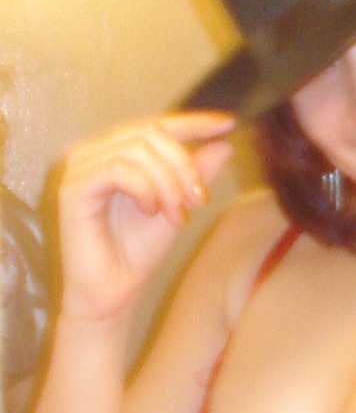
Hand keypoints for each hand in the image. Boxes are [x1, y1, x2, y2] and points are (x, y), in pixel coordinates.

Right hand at [57, 111, 234, 322]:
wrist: (114, 291)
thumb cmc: (138, 252)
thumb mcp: (178, 205)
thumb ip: (195, 174)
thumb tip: (223, 143)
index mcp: (115, 152)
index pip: (157, 124)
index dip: (193, 121)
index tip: (227, 123)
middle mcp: (93, 153)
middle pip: (149, 132)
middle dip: (183, 165)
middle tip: (198, 199)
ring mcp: (80, 168)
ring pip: (137, 149)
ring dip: (167, 182)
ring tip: (177, 214)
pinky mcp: (72, 188)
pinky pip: (118, 169)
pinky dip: (145, 188)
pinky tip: (152, 211)